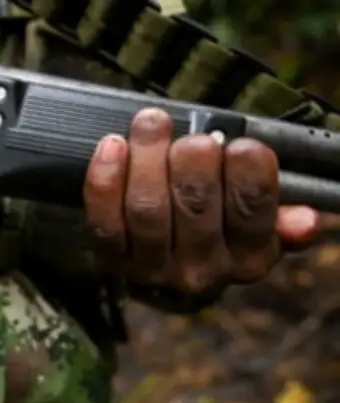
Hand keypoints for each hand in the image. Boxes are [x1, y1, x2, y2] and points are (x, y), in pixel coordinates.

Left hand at [83, 108, 319, 293]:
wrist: (164, 264)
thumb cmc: (216, 222)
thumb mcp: (256, 222)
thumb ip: (278, 216)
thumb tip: (308, 220)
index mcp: (248, 256)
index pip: (253, 213)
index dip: (249, 173)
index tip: (242, 143)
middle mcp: (200, 270)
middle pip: (194, 206)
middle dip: (193, 159)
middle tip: (192, 136)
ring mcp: (152, 267)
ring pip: (147, 208)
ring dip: (147, 157)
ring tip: (150, 123)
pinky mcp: (112, 260)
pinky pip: (105, 221)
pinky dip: (104, 180)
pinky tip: (112, 146)